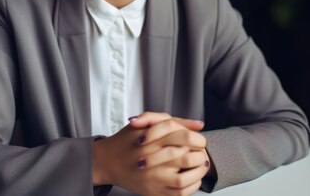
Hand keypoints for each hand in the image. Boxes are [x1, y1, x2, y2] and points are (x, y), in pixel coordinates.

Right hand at [93, 112, 209, 195]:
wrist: (107, 161)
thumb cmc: (128, 140)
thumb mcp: (147, 123)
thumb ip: (174, 122)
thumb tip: (199, 125)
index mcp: (152, 139)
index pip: (184, 137)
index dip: (197, 139)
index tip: (200, 141)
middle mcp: (152, 159)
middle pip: (187, 158)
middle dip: (200, 156)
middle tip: (202, 154)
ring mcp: (152, 178)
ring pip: (185, 179)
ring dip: (198, 173)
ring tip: (201, 166)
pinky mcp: (152, 192)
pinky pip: (178, 194)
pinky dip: (191, 187)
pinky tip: (192, 179)